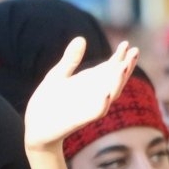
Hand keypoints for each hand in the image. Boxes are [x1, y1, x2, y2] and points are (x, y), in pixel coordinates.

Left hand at [24, 38, 138, 151]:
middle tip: (135, 51)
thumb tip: (81, 38)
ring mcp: (86, 108)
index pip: (109, 69)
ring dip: (118, 82)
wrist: (34, 130)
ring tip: (124, 67)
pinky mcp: (77, 121)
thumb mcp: (57, 76)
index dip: (119, 57)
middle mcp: (92, 96)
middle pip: (115, 81)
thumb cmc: (46, 104)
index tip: (126, 44)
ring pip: (109, 96)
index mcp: (88, 84)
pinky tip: (106, 94)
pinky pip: (94, 114)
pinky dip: (101, 105)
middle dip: (126, 67)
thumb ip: (70, 60)